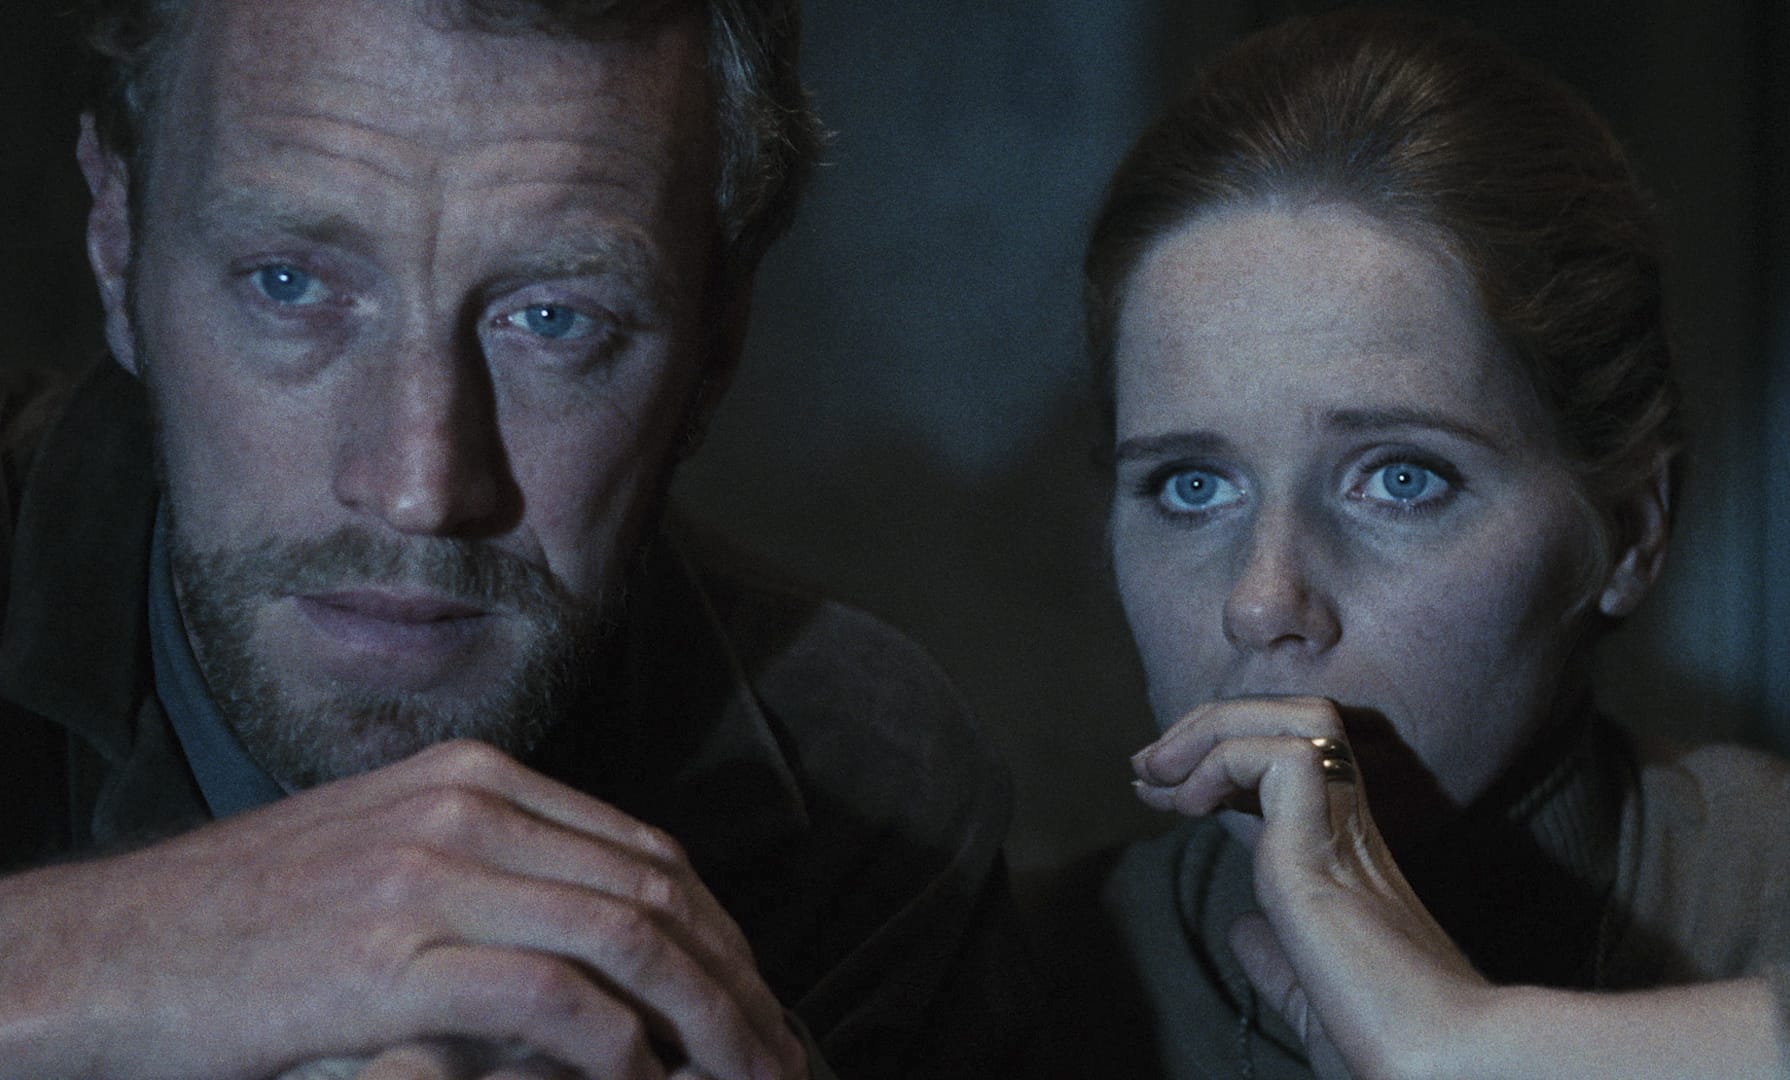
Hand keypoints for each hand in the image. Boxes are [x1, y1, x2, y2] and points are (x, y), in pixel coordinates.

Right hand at [0, 740, 806, 1079]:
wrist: (111, 951)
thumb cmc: (247, 925)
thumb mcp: (384, 863)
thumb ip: (494, 882)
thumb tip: (601, 955)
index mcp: (476, 777)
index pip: (646, 852)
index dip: (722, 935)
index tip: (760, 1004)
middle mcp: (468, 805)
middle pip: (658, 891)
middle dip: (739, 983)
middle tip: (782, 1059)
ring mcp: (430, 871)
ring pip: (628, 937)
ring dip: (710, 1022)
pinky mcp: (390, 953)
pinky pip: (553, 996)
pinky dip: (623, 1050)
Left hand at [1132, 696, 1489, 1079]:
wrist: (1436, 1069)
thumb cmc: (1386, 1046)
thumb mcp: (1311, 997)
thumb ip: (1276, 962)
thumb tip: (1242, 932)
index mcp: (1348, 863)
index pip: (1286, 771)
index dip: (1216, 763)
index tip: (1158, 792)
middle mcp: (1352, 834)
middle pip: (1295, 721)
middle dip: (1209, 725)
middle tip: (1145, 766)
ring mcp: (1345, 832)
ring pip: (1297, 716)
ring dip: (1214, 727)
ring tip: (1158, 773)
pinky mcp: (1328, 844)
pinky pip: (1280, 754)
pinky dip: (1222, 760)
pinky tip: (1190, 806)